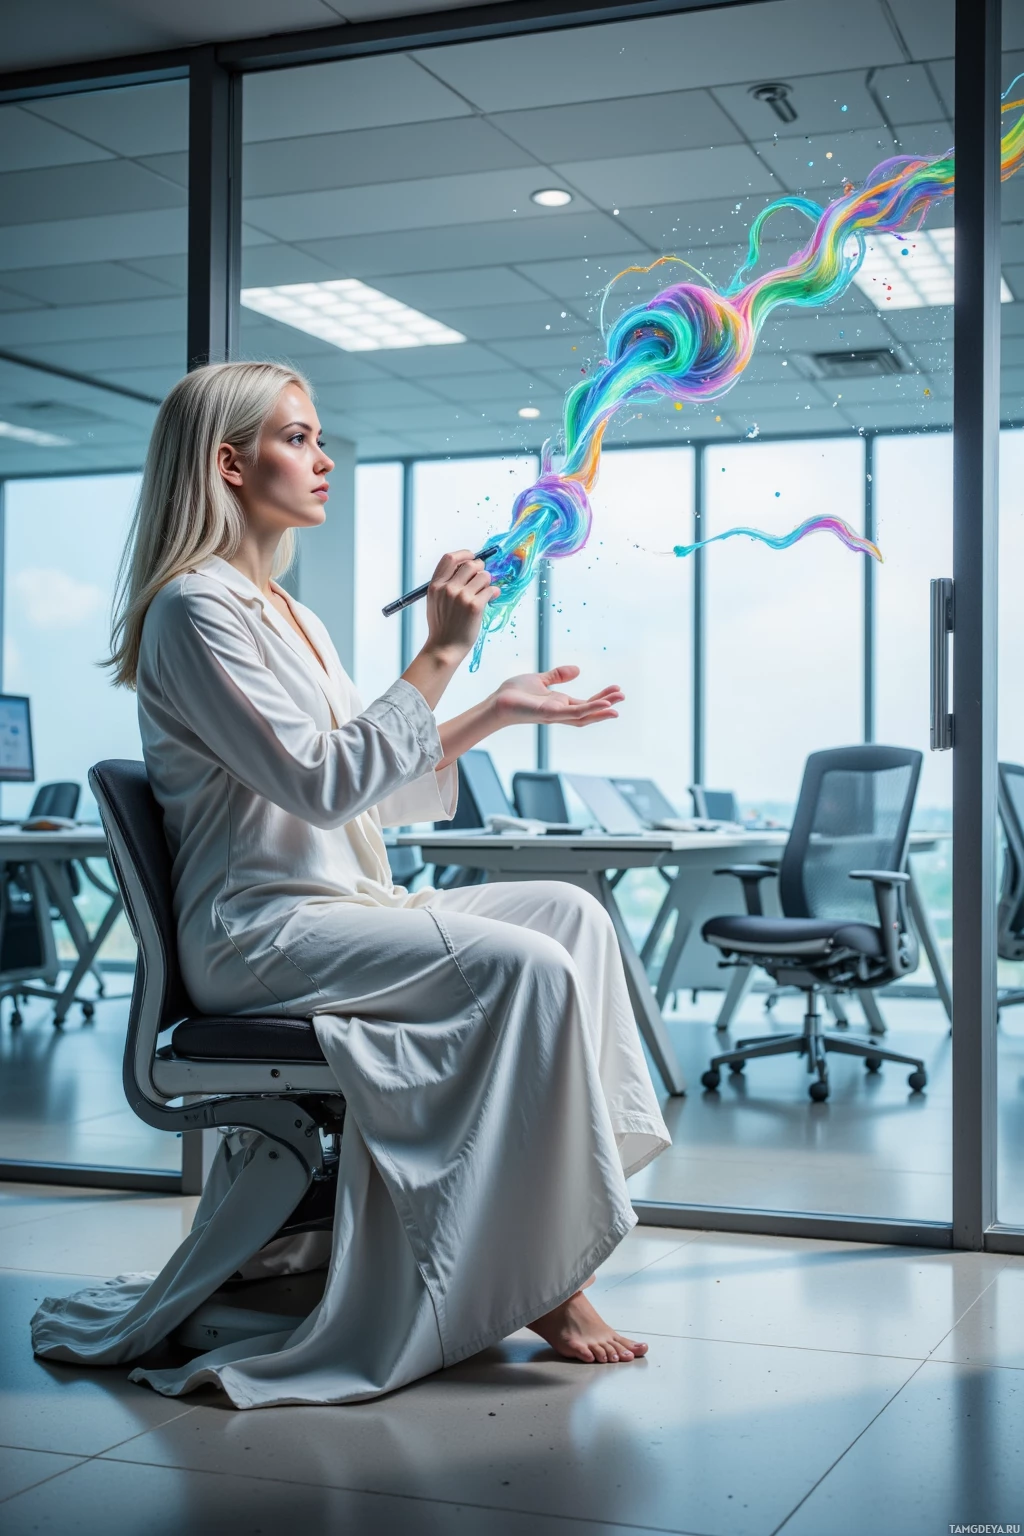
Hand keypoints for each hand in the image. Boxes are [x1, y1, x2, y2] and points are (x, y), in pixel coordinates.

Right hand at [424, 549, 499, 663]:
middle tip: (482, 578)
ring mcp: (461, 597)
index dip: (464, 554)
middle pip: (470, 564)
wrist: (444, 648)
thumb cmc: (442, 626)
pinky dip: (494, 592)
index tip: (472, 557)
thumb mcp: (434, 601)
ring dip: (488, 582)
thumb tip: (465, 569)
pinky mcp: (475, 606)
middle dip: (480, 569)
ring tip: (485, 592)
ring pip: (484, 576)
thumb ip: (445, 584)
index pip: (450, 558)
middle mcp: (448, 588)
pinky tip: (492, 597)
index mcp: (436, 585)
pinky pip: (491, 589)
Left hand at [491, 665, 623, 727]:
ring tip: (617, 706)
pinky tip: (602, 705)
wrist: (497, 702)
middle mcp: (560, 712)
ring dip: (601, 710)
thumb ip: (558, 676)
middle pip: (589, 711)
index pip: (585, 703)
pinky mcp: (549, 714)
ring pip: (584, 715)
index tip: (616, 689)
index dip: (601, 697)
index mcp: (560, 704)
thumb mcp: (540, 679)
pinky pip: (573, 713)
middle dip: (606, 705)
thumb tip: (577, 669)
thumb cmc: (514, 694)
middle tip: (622, 696)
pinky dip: (589, 710)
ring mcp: (556, 714)